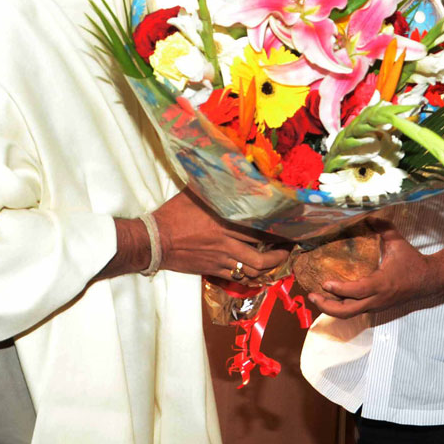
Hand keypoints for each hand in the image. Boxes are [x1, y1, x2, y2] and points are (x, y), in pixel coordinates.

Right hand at [152, 190, 287, 280]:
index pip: (259, 229)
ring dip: (269, 268)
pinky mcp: (212, 270)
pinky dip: (251, 277)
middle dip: (280, 254)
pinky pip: (238, 278)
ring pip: (252, 271)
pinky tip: (257, 272)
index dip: (277, 231)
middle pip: (261, 256)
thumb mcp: (194, 193)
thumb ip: (213, 184)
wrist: (154, 240)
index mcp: (224, 222)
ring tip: (277, 260)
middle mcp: (226, 243)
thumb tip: (226, 165)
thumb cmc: (173, 213)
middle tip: (288, 247)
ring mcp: (220, 260)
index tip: (288, 227)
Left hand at [307, 219, 436, 316]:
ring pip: (350, 314)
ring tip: (317, 298)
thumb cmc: (412, 261)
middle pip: (348, 311)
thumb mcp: (397, 241)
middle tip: (312, 295)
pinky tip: (331, 298)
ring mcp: (376, 306)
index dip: (340, 289)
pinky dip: (341, 307)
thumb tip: (368, 213)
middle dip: (327, 306)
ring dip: (331, 309)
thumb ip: (382, 227)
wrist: (428, 281)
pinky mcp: (376, 308)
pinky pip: (355, 311)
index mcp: (382, 283)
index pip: (357, 291)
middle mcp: (377, 299)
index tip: (325, 283)